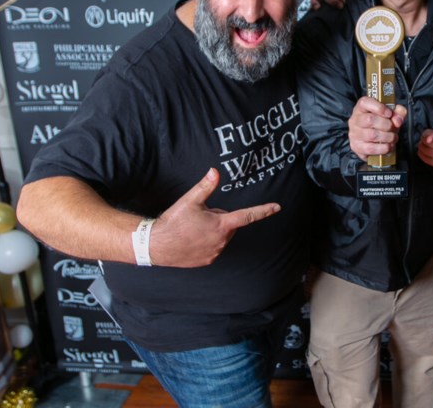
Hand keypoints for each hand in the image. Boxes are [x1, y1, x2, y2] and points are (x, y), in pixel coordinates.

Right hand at [149, 169, 281, 266]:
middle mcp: (222, 241)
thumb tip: (215, 171)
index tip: (277, 207)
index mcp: (221, 225)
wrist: (156, 245)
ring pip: (221, 236)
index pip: (247, 216)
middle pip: (229, 224)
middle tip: (199, 217)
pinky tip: (192, 240)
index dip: (263, 211)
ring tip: (193, 229)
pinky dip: (207, 242)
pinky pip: (214, 247)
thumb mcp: (189, 200)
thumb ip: (205, 186)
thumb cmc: (173, 222)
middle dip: (219, 218)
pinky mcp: (207, 260)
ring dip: (213, 230)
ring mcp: (215, 252)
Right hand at [348, 96, 406, 161]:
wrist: (372, 140)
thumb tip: (398, 120)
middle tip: (393, 128)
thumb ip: (398, 112)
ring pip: (372, 135)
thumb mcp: (391, 114)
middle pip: (370, 120)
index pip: (365, 102)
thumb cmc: (381, 123)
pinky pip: (371, 148)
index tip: (389, 113)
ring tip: (393, 137)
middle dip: (387, 125)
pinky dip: (384, 148)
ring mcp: (354, 134)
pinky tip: (388, 146)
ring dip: (388, 137)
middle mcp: (355, 119)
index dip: (379, 108)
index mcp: (362, 107)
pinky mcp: (357, 147)